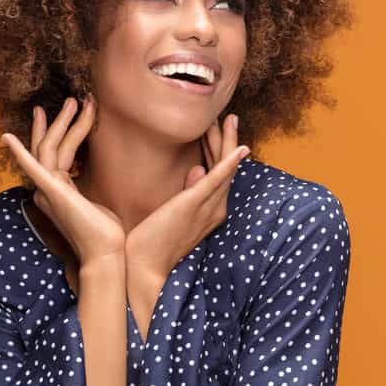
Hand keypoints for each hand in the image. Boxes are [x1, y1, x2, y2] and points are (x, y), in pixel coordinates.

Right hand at [0, 95, 124, 264]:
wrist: (105, 254)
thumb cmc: (105, 233)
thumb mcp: (97, 201)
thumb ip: (88, 187)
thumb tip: (96, 177)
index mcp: (57, 190)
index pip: (55, 154)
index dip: (61, 131)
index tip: (69, 112)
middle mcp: (47, 189)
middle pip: (48, 147)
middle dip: (59, 121)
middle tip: (71, 98)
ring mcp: (48, 191)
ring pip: (49, 149)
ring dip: (60, 123)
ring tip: (75, 101)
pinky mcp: (53, 193)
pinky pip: (33, 168)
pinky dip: (20, 153)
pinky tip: (8, 138)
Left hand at [125, 113, 248, 281]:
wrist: (144, 268)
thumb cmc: (152, 243)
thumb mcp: (173, 211)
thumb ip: (188, 190)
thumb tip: (197, 168)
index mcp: (209, 210)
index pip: (218, 173)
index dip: (218, 149)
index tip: (215, 128)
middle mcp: (214, 209)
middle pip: (226, 168)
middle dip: (226, 140)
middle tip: (229, 116)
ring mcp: (207, 207)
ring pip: (224, 168)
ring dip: (228, 141)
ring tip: (230, 118)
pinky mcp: (194, 205)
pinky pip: (217, 180)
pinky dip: (229, 163)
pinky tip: (240, 148)